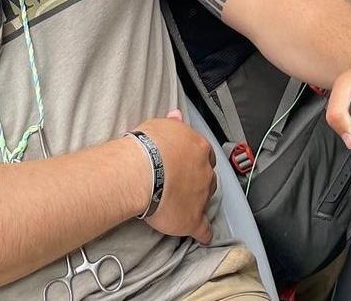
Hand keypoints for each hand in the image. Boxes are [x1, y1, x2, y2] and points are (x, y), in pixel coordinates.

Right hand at [132, 109, 217, 243]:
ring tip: (187, 207)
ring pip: (207, 200)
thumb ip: (173, 123)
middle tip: (185, 185)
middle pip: (208, 178)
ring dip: (199, 202)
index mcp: (199, 148)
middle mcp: (205, 171)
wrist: (142, 171)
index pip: (205, 155)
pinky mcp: (193, 219)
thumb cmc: (147, 146)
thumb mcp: (161, 126)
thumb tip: (177, 114)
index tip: (187, 165)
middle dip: (200, 181)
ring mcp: (201, 196)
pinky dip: (204, 234)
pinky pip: (203, 229)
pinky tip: (203, 237)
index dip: (196, 161)